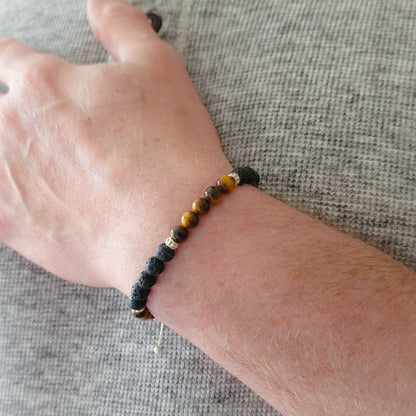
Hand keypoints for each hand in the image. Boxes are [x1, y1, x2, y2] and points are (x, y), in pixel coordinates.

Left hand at [0, 0, 230, 292]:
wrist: (170, 226)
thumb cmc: (171, 149)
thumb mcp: (160, 69)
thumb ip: (122, 27)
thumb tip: (98, 5)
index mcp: (44, 83)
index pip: (10, 59)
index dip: (18, 64)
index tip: (26, 76)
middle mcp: (13, 126)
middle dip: (19, 117)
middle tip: (51, 137)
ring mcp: (5, 178)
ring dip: (10, 157)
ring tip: (42, 170)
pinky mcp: (8, 226)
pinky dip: (5, 200)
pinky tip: (23, 201)